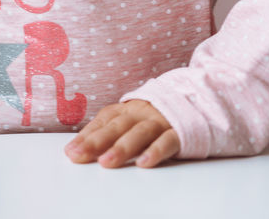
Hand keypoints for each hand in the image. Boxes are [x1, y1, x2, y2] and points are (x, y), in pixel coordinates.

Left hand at [64, 100, 179, 167]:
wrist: (197, 105)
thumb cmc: (155, 120)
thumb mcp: (132, 121)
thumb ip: (109, 132)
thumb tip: (79, 150)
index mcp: (127, 109)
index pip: (103, 121)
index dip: (86, 135)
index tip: (71, 151)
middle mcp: (141, 112)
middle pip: (117, 126)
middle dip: (97, 141)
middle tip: (79, 155)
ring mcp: (161, 121)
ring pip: (140, 132)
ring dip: (122, 147)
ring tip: (106, 162)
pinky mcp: (181, 132)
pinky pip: (168, 141)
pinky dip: (156, 151)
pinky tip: (144, 163)